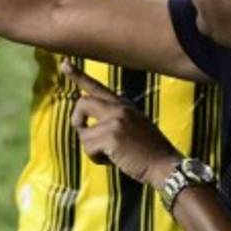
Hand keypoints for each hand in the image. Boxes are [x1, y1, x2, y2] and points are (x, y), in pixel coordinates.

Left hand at [64, 60, 181, 187]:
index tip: (64, 64)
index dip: (78, 75)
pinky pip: (88, 147)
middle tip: (83, 132)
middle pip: (82, 103)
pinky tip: (113, 161)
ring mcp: (115, 120)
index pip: (97, 87)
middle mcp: (119, 108)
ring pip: (83, 132)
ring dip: (91, 148)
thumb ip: (116, 118)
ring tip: (110, 155)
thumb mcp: (136, 125)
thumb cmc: (149, 152)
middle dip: (77, 120)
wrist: (165, 165)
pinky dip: (95, 158)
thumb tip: (88, 125)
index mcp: (124, 105)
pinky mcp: (112, 136)